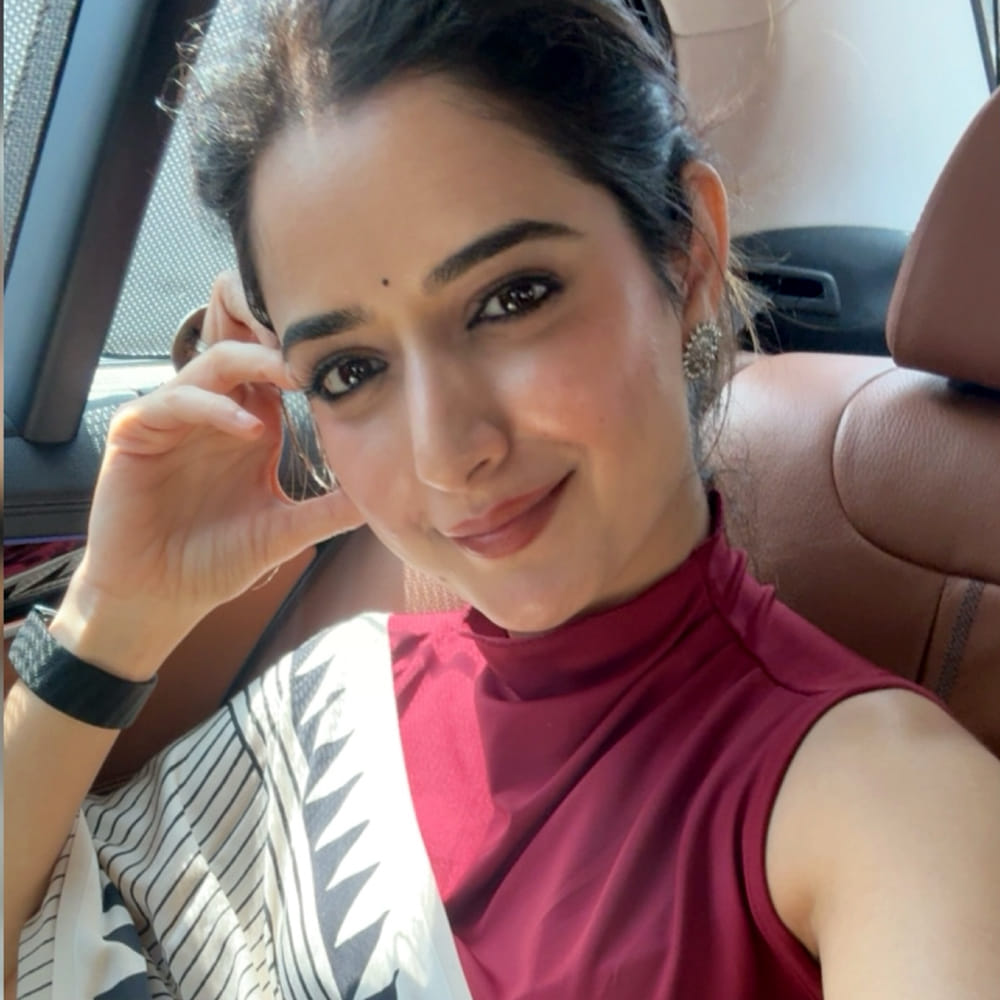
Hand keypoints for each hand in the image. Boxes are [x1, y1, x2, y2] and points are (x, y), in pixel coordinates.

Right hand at [59, 279, 363, 675]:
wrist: (158, 598)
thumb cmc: (215, 561)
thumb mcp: (285, 531)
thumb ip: (330, 510)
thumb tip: (386, 498)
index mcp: (249, 426)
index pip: (278, 374)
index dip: (309, 362)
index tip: (354, 361)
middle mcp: (213, 414)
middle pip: (246, 351)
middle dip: (283, 344)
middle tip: (325, 349)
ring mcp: (173, 419)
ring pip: (212, 364)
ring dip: (254, 364)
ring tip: (296, 377)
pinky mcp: (136, 432)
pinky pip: (173, 401)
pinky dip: (213, 408)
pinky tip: (251, 429)